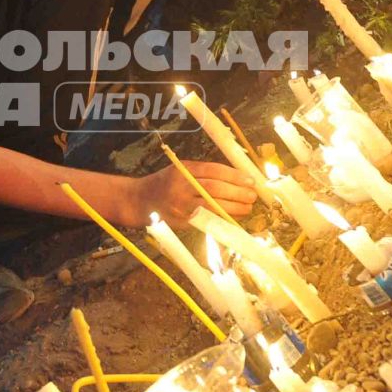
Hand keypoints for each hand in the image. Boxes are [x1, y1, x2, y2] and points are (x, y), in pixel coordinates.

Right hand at [124, 159, 256, 226]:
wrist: (139, 201)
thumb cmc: (164, 183)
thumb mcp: (179, 170)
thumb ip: (202, 172)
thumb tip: (236, 178)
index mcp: (182, 170)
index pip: (213, 170)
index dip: (234, 175)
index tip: (250, 180)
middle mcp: (180, 187)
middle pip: (215, 189)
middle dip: (238, 192)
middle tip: (253, 195)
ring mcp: (180, 206)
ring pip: (213, 206)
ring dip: (234, 208)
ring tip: (248, 207)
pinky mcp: (181, 221)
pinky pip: (207, 220)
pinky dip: (223, 219)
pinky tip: (234, 218)